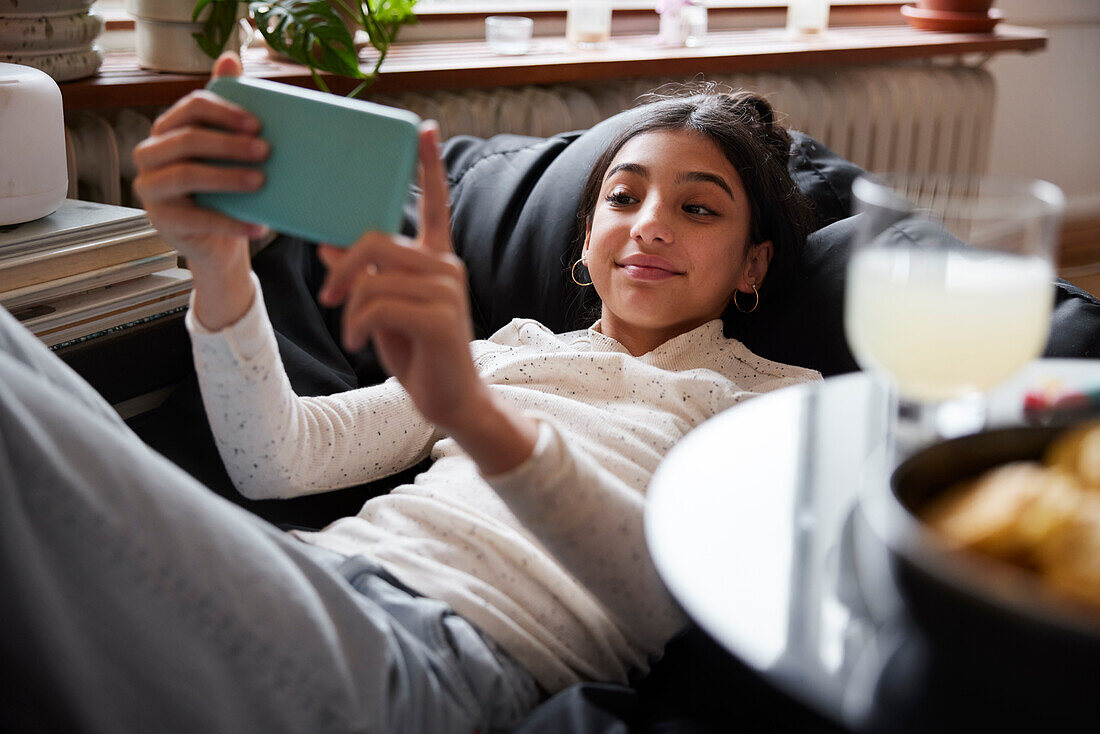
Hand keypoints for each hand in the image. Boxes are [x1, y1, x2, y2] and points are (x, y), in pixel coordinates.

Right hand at [131, 52, 268, 273]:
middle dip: (229, 144)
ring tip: (261, 182)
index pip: (191, 107)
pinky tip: (260, 227)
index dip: (224, 112)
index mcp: (168, 129)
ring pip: (186, 174)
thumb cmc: (222, 187)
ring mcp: (150, 187)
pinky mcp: (160, 220)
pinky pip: (196, 218)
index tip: (258, 124)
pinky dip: (231, 222)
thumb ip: (226, 109)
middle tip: (266, 151)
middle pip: (188, 140)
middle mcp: (150, 153)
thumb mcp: (227, 150)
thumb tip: (230, 57)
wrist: (216, 239)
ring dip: (228, 178)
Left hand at [316, 123, 479, 429]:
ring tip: (351, 333)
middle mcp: (446, 267)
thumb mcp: (382, 310)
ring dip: (349, 308)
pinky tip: (358, 345)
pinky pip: (377, 305)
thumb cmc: (418, 353)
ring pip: (372, 277)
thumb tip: (326, 245)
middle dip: (341, 268)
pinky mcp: (439, 317)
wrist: (450, 400)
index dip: (429, 166)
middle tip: (328, 297)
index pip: (436, 204)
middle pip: (377, 240)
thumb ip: (362, 276)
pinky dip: (356, 326)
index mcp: (436, 260)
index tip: (426, 129)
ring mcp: (446, 291)